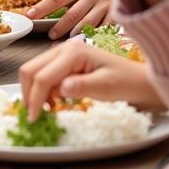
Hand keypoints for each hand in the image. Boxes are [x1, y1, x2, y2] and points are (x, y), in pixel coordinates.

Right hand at [19, 41, 166, 113]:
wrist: (140, 81)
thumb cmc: (126, 83)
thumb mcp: (106, 87)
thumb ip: (82, 86)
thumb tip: (60, 88)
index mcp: (73, 52)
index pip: (43, 75)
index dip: (34, 98)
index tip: (34, 119)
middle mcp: (63, 48)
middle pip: (31, 69)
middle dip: (29, 93)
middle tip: (35, 116)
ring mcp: (63, 54)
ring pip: (34, 71)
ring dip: (34, 92)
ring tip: (46, 110)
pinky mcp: (64, 63)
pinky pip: (44, 74)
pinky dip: (42, 90)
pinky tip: (53, 102)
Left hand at [26, 0, 126, 38]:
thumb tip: (61, 6)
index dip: (42, 8)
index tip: (29, 15)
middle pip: (71, 15)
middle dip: (59, 27)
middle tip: (51, 35)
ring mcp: (107, 3)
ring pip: (87, 24)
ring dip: (76, 34)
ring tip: (69, 41)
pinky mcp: (120, 12)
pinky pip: (106, 29)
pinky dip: (98, 37)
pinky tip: (93, 42)